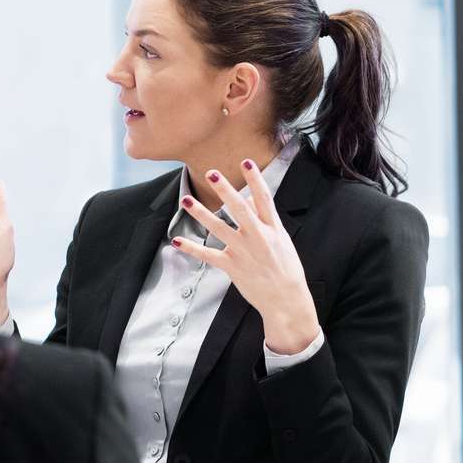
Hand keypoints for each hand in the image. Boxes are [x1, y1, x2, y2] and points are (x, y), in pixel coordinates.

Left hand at [171, 160, 320, 352]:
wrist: (286, 300)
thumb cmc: (286, 269)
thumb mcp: (281, 240)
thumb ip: (265, 219)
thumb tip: (251, 198)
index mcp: (273, 229)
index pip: (264, 199)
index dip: (255, 179)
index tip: (246, 162)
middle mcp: (258, 237)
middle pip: (240, 209)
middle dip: (225, 190)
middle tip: (212, 173)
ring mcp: (244, 252)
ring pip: (219, 228)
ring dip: (201, 213)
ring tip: (187, 200)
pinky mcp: (232, 266)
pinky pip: (208, 255)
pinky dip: (191, 248)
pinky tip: (176, 240)